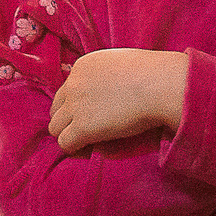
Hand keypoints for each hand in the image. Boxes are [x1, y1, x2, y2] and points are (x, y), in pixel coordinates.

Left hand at [47, 48, 186, 152]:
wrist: (160, 85)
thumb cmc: (155, 74)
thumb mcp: (122, 65)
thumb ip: (108, 75)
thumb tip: (112, 94)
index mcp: (83, 66)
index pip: (68, 90)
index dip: (77, 106)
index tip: (91, 115)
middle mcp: (73, 83)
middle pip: (56, 108)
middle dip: (68, 120)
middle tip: (87, 132)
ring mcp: (75, 105)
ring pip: (55, 127)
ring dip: (69, 136)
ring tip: (87, 143)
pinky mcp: (82, 127)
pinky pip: (64, 143)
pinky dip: (74, 149)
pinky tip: (89, 150)